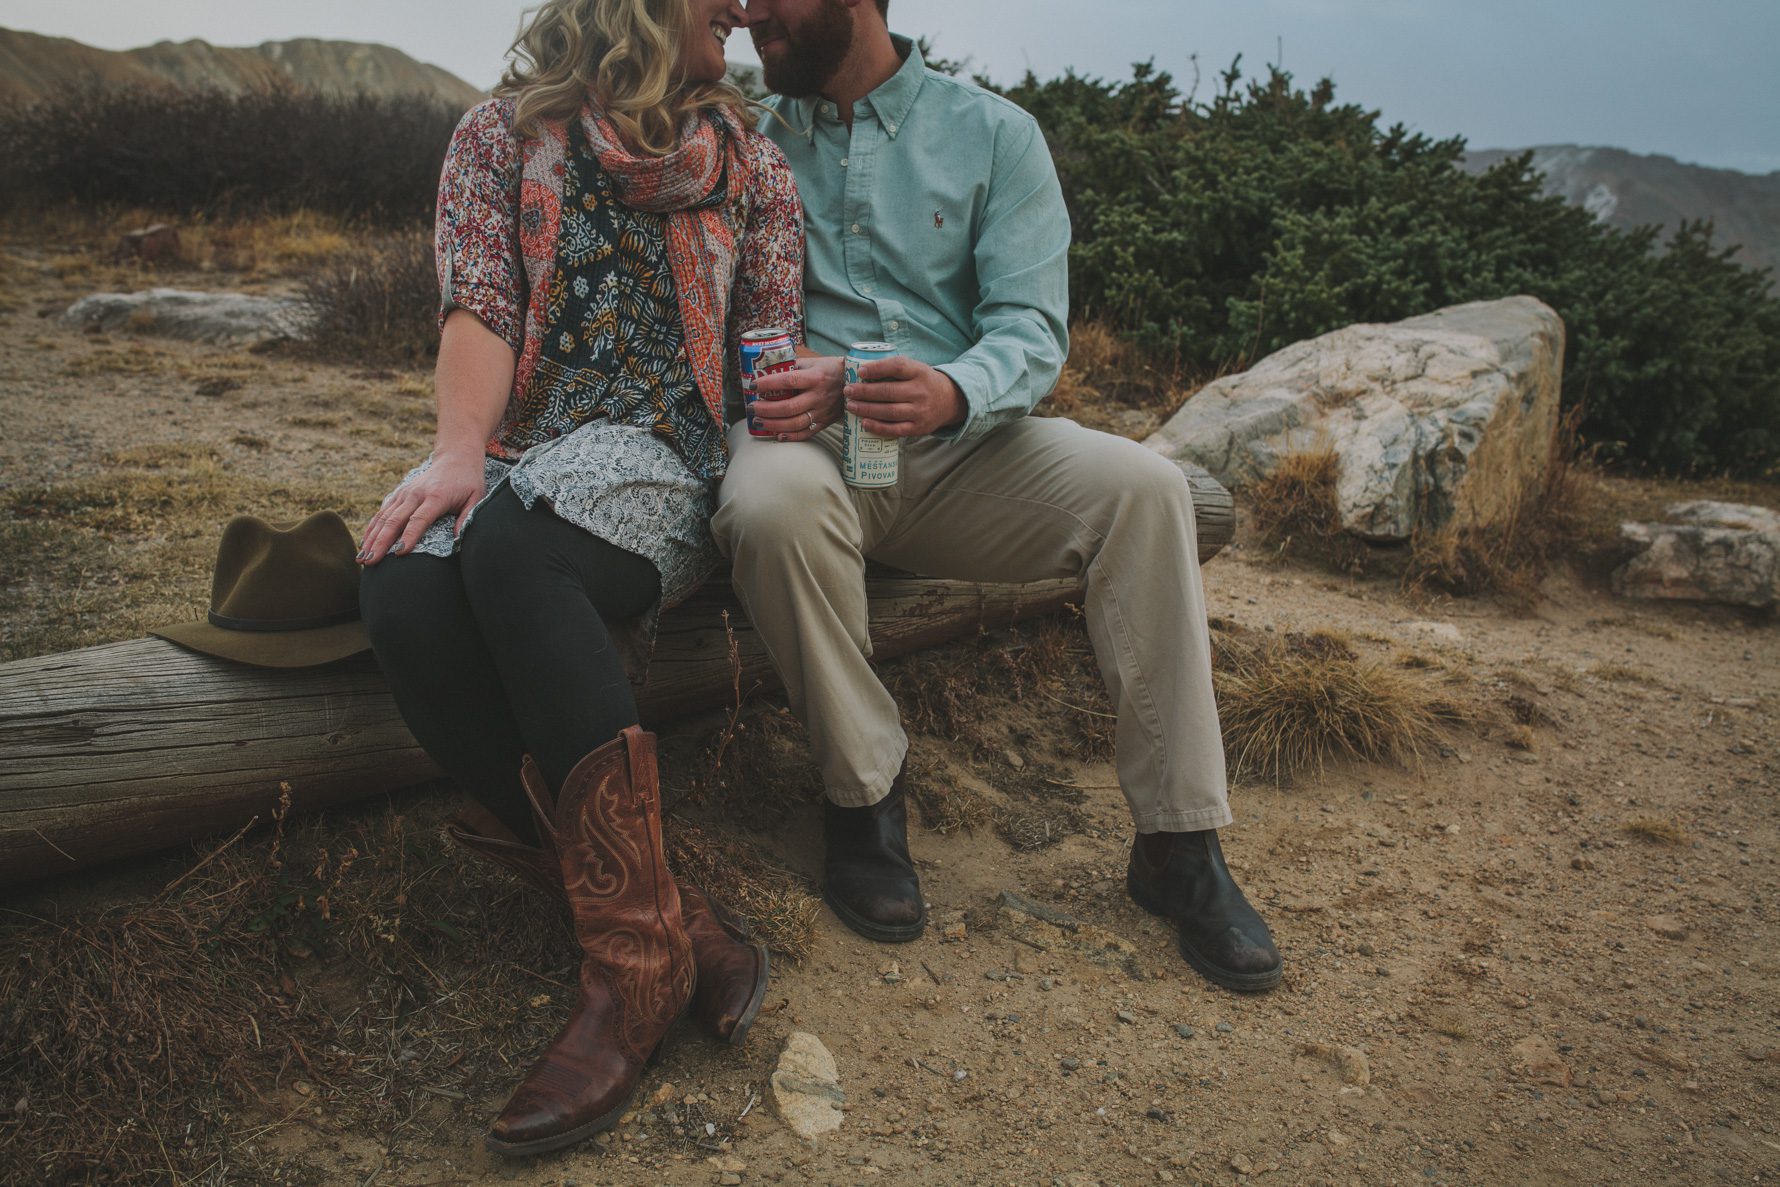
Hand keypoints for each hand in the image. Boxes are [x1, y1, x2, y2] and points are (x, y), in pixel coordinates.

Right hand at [358, 452, 484, 565]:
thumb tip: (456, 539)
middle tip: (370, 562)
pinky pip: (382, 512)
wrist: (456, 458)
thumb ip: (467, 517)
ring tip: (362, 558)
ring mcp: (405, 493)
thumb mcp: (476, 498)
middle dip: (380, 542)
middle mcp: (415, 494)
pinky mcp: (399, 494)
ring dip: (371, 538)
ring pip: (384, 517)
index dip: (409, 537)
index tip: (399, 553)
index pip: (419, 520)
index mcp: (435, 497)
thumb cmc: (468, 482)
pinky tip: (364, 543)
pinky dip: (372, 528)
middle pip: (394, 520)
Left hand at [751, 356, 843, 440]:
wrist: (855, 384)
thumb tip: (768, 369)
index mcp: (815, 377)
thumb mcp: (813, 362)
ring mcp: (823, 412)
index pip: (789, 381)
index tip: (754, 385)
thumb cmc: (830, 370)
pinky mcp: (825, 422)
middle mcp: (819, 396)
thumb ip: (793, 366)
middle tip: (752, 408)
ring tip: (758, 422)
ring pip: (796, 423)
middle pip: (789, 407)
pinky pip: (807, 433)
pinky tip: (778, 435)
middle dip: (767, 410)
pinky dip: (791, 436)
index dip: (769, 384)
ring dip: (774, 425)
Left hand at [845, 356, 966, 436]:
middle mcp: (921, 392)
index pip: (897, 367)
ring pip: (889, 411)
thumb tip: (860, 369)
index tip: (860, 371)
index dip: (877, 368)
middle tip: (848, 390)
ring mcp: (920, 411)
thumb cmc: (923, 382)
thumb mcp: (915, 368)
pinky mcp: (918, 428)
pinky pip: (895, 429)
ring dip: (866, 409)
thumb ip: (894, 368)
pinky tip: (864, 423)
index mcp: (920, 372)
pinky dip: (878, 427)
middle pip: (888, 391)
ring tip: (851, 405)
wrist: (949, 401)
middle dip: (864, 392)